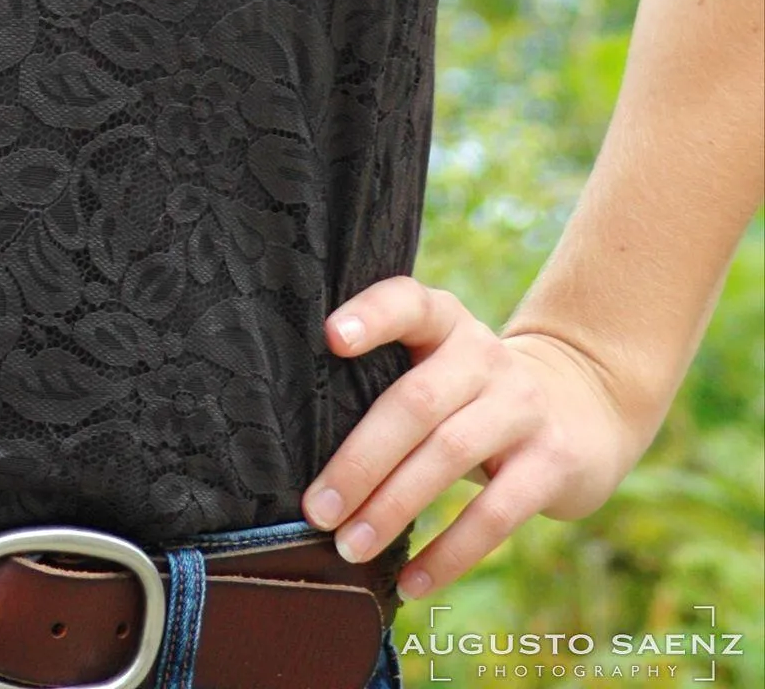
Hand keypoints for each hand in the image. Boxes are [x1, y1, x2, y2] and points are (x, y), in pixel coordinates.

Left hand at [300, 277, 644, 597]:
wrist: (581, 406)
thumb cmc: (471, 396)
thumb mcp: (439, 368)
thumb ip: (386, 389)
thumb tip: (305, 466)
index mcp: (444, 323)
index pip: (407, 303)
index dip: (370, 316)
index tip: (330, 339)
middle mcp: (483, 354)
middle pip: (415, 402)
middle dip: (360, 461)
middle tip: (317, 510)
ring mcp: (522, 406)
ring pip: (449, 455)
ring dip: (393, 508)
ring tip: (350, 548)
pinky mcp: (552, 460)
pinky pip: (495, 513)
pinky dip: (449, 553)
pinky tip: (411, 584)